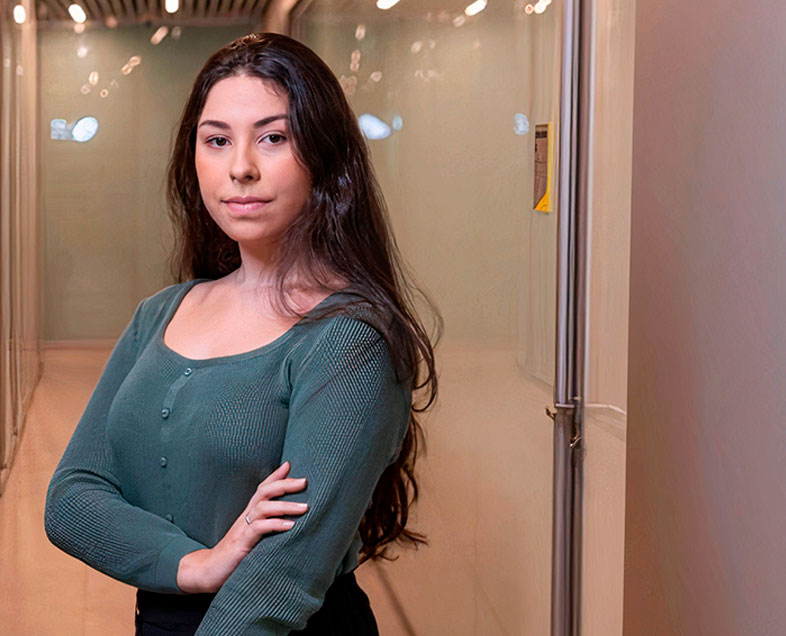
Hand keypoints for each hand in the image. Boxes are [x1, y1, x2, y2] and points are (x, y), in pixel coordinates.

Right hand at [177, 461, 307, 592]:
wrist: (208, 571)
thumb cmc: (234, 555)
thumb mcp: (252, 538)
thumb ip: (267, 528)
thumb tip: (289, 522)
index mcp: (249, 514)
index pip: (262, 489)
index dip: (275, 476)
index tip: (289, 464)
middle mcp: (245, 517)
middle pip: (264, 492)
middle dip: (285, 484)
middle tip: (305, 481)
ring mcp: (242, 529)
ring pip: (263, 508)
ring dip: (286, 506)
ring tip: (305, 507)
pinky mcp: (241, 543)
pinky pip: (258, 528)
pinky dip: (275, 524)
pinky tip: (290, 526)